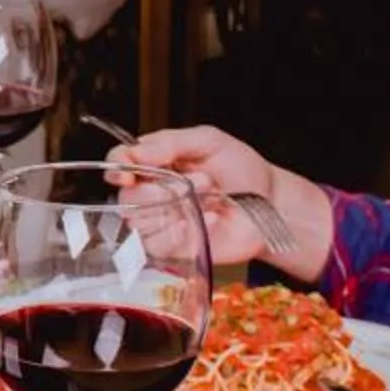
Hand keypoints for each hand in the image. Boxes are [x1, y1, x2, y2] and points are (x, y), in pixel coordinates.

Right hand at [110, 124, 331, 276]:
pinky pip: (159, 245)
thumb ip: (171, 142)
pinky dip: (183, 232)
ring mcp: (161, 222)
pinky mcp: (173, 248)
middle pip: (126, 197)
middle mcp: (152, 192)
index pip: (118, 162)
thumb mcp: (210, 141)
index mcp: (155, 162)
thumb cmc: (241, 169)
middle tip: (203, 181)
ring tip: (211, 200)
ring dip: (177, 209)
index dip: (118, 167)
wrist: (271, 204)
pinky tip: (209, 220)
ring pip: (140, 223)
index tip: (128, 171)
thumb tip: (136, 151)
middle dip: (163, 189)